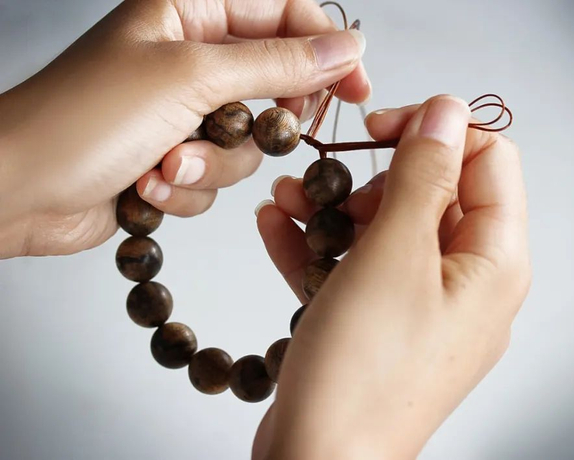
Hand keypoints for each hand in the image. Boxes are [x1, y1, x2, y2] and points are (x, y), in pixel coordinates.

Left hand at [0, 0, 368, 257]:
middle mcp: (190, 58)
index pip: (284, 16)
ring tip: (167, 164)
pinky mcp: (174, 158)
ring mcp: (183, 112)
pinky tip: (147, 185)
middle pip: (272, 85)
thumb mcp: (192, 77)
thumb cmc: (83, 119)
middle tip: (253, 130)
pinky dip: (187, 189)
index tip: (357, 86)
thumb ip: (276, 63)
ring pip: (247, 143)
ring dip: (211, 165)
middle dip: (259, 122)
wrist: (17, 190)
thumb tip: (344, 48)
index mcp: (190, 12)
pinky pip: (216, 178)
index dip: (327, 50)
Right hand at [254, 95, 530, 458]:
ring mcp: (426, 307)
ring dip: (338, 208)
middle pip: (435, 195)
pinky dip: (324, 245)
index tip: (378, 130)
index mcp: (495, 263)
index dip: (434, 133)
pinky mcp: (386, 326)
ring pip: (390, 231)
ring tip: (287, 198)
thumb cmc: (361, 370)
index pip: (488, 160)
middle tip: (330, 186)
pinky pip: (363, 268)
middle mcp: (470, 284)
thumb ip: (423, 176)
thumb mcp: (394, 254)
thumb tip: (448, 111)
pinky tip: (277, 226)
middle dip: (375, 177)